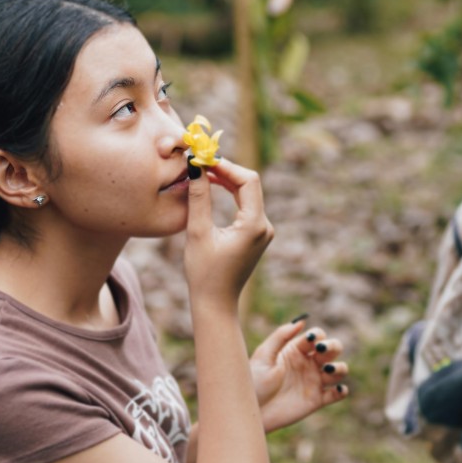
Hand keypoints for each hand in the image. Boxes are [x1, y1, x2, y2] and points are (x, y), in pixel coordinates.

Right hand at [184, 158, 273, 309]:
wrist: (216, 303)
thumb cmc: (204, 273)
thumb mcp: (197, 233)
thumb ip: (199, 198)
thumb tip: (196, 167)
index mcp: (254, 225)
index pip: (247, 180)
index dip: (226, 165)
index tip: (204, 158)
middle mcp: (265, 226)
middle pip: (250, 184)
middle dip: (226, 170)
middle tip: (201, 160)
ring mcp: (263, 231)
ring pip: (248, 193)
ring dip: (227, 180)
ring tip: (203, 170)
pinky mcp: (257, 235)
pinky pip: (246, 205)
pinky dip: (231, 193)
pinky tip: (212, 185)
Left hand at [250, 318, 349, 432]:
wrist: (250, 411)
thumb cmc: (253, 382)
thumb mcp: (263, 356)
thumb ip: (281, 336)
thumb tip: (301, 322)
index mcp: (296, 350)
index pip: (317, 336)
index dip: (318, 336)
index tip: (311, 342)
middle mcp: (308, 364)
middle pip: (333, 349)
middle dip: (333, 346)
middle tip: (321, 351)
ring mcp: (313, 382)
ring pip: (339, 370)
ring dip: (339, 368)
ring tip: (326, 370)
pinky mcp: (316, 400)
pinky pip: (336, 394)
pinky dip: (342, 391)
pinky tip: (338, 389)